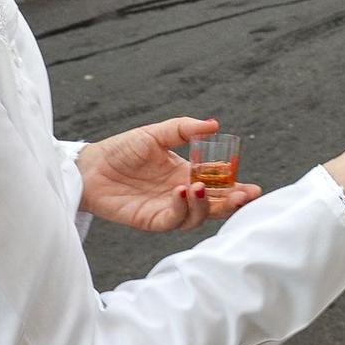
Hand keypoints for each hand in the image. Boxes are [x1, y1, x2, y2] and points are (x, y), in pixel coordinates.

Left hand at [77, 117, 260, 232]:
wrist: (90, 166)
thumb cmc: (122, 149)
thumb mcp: (157, 134)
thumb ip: (185, 129)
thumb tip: (214, 125)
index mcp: (188, 175)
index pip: (219, 187)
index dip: (237, 189)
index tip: (254, 188)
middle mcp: (182, 195)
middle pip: (215, 206)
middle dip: (232, 203)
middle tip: (244, 196)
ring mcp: (168, 209)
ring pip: (197, 217)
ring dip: (205, 205)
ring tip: (200, 186)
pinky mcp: (151, 220)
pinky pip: (173, 220)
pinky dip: (181, 208)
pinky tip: (181, 191)